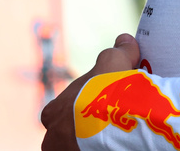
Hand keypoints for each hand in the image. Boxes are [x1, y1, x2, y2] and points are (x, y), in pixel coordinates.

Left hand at [41, 33, 142, 150]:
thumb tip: (125, 40)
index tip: (97, 107)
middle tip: (108, 129)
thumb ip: (118, 52)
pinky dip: (103, 150)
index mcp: (54, 111)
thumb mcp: (114, 64)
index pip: (59, 111)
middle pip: (66, 135)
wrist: (114, 124)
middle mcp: (53, 137)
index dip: (78, 108)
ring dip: (93, 144)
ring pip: (75, 148)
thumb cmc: (107, 91)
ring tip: (115, 142)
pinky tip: (120, 147)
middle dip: (83, 132)